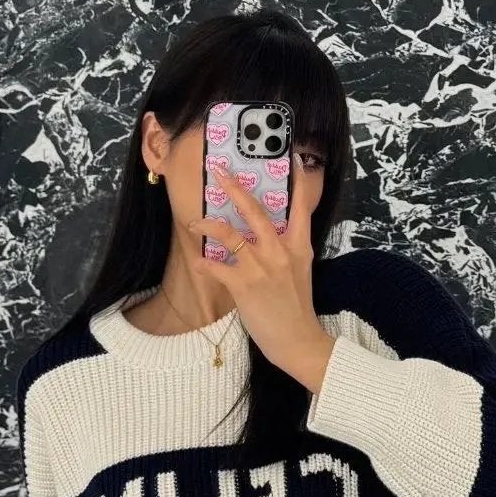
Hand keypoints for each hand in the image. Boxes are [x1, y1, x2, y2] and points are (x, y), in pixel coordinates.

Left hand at [190, 166, 335, 392]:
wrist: (298, 340)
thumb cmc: (296, 308)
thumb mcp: (299, 272)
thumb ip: (286, 250)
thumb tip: (266, 236)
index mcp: (299, 246)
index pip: (301, 206)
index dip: (295, 179)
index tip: (288, 156)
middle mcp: (280, 251)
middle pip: (255, 210)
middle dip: (234, 188)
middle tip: (218, 172)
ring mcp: (261, 267)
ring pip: (229, 233)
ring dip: (208, 225)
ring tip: (195, 222)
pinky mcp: (244, 285)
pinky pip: (216, 266)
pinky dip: (204, 262)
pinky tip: (199, 261)